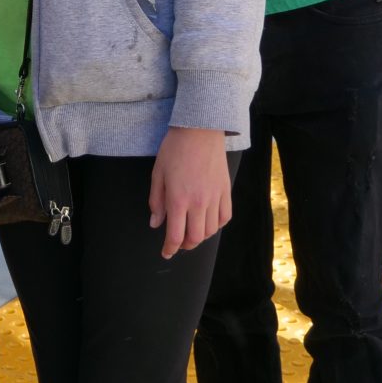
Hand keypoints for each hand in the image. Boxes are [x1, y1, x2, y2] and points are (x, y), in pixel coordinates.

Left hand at [147, 126, 231, 259]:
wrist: (200, 130)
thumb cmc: (174, 149)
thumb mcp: (158, 173)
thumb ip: (156, 201)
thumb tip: (155, 224)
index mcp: (178, 199)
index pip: (175, 235)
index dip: (170, 248)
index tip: (166, 252)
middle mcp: (198, 202)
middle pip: (195, 238)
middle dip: (185, 246)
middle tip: (178, 243)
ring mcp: (215, 197)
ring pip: (210, 230)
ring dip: (200, 236)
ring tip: (191, 231)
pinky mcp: (225, 191)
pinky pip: (224, 217)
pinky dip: (216, 225)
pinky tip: (208, 221)